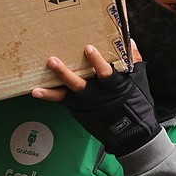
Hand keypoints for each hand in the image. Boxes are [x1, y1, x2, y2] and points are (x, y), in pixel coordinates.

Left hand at [32, 44, 159, 156]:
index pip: (105, 74)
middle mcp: (96, 96)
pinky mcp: (78, 109)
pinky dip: (49, 96)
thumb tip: (128, 42)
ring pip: (66, 94)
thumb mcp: (139, 81)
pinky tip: (36, 91)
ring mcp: (85, 104)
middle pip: (78, 84)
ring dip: (51, 89)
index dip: (97, 62)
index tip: (88, 48)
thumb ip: (133, 60)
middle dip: (64, 73)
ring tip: (37, 84)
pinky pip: (62, 101)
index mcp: (113, 87)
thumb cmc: (136, 104)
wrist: (131, 134)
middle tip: (52, 61)